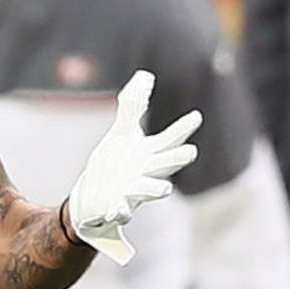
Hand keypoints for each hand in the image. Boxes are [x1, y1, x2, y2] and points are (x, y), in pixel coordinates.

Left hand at [66, 70, 200, 265]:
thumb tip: (145, 76)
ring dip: (156, 189)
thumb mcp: (123, 133)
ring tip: (164, 188)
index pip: (170, 140)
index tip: (196, 116)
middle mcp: (146, 173)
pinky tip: (116, 211)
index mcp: (149, 155)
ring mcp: (133, 192)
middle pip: (167, 164)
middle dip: (177, 159)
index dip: (182, 128)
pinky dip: (120, 211)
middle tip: (190, 152)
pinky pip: (122, 212)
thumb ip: (133, 106)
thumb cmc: (116, 164)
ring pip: (150, 190)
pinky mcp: (116, 209)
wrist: (93, 201)